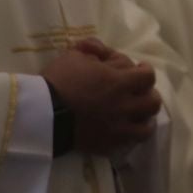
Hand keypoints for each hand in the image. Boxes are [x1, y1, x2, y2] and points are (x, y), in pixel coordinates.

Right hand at [42, 42, 160, 157]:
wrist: (40, 116)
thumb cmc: (57, 82)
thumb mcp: (73, 56)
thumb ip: (91, 49)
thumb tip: (100, 47)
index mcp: (119, 83)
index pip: (148, 76)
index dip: (145, 71)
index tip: (139, 69)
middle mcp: (124, 106)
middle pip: (153, 102)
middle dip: (148, 95)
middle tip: (139, 92)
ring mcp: (117, 128)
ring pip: (146, 127)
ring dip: (145, 118)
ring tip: (137, 114)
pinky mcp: (106, 145)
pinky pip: (129, 144)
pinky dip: (131, 136)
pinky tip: (125, 130)